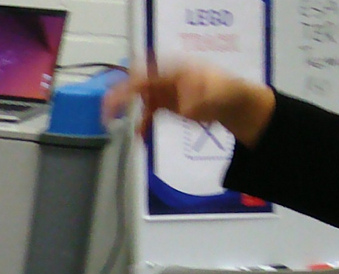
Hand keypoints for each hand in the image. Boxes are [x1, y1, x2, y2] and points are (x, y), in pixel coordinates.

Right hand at [108, 63, 276, 144]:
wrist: (233, 103)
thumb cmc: (225, 94)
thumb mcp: (215, 96)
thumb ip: (199, 100)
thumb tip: (184, 108)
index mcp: (174, 70)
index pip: (146, 74)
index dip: (129, 85)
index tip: (116, 99)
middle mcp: (165, 78)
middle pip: (135, 85)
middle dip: (118, 97)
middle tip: (106, 114)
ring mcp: (163, 91)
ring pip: (138, 100)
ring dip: (127, 113)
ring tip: (114, 126)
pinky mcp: (164, 104)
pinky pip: (147, 113)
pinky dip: (142, 125)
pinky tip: (140, 137)